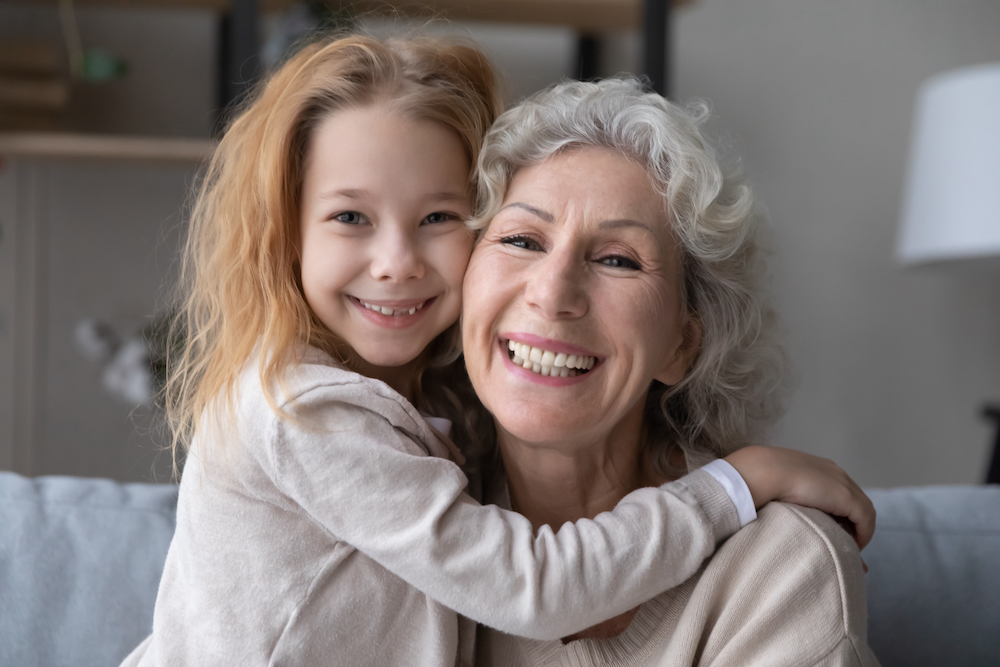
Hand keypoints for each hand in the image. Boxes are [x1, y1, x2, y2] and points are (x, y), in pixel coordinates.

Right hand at [724, 445, 875, 549]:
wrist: (763, 471)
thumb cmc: (761, 480)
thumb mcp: (777, 488)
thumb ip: (784, 495)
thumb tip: (784, 512)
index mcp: (817, 467)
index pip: (838, 490)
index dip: (840, 511)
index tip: (834, 530)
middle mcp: (834, 472)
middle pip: (854, 500)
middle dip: (854, 522)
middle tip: (847, 542)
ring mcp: (842, 483)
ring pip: (863, 509)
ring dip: (860, 530)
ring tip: (850, 548)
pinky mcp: (846, 497)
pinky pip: (865, 518)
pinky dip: (864, 533)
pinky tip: (854, 546)